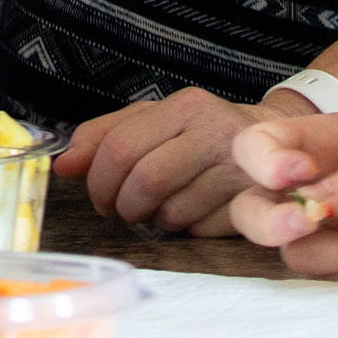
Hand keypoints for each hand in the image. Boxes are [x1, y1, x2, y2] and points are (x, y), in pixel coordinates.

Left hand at [59, 88, 284, 234]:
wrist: (275, 147)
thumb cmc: (201, 136)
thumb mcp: (155, 122)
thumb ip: (105, 136)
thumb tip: (63, 164)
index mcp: (185, 106)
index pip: (120, 147)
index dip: (98, 180)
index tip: (98, 197)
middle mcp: (215, 131)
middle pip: (143, 182)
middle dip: (122, 206)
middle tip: (121, 210)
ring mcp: (237, 170)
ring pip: (170, 213)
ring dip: (155, 220)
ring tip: (162, 207)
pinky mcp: (251, 204)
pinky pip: (198, 231)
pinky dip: (185, 229)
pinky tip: (194, 212)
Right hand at [226, 111, 337, 285]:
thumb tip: (312, 204)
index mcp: (328, 140)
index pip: (260, 144)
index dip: (262, 161)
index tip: (297, 175)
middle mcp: (320, 184)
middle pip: (252, 207)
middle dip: (271, 221)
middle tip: (310, 222)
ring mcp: (335, 230)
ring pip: (294, 253)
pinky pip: (332, 284)